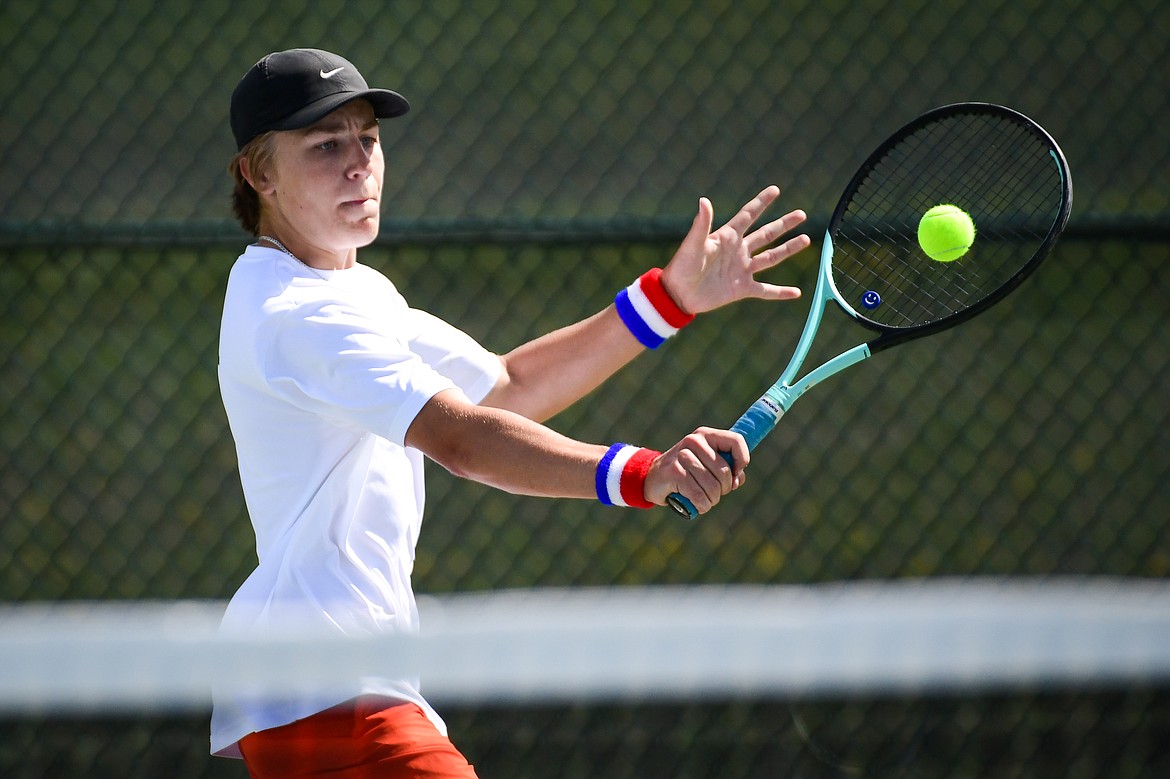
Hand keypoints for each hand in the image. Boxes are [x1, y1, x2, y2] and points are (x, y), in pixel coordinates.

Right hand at [643, 428, 749, 514]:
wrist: (652, 478)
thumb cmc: (687, 473)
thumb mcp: (707, 465)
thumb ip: (728, 469)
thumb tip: (737, 479)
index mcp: (706, 435)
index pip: (736, 441)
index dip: (742, 461)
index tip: (736, 476)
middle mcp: (694, 441)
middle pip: (725, 471)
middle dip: (724, 489)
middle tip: (715, 493)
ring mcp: (682, 455)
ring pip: (712, 486)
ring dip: (712, 500)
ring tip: (705, 500)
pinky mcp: (674, 472)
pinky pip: (698, 495)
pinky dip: (702, 505)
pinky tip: (698, 506)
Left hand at [660, 185, 810, 314]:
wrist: (677, 295)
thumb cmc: (681, 267)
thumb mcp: (692, 245)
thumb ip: (701, 225)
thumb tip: (704, 200)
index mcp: (727, 237)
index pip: (748, 215)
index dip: (761, 202)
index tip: (775, 190)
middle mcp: (738, 251)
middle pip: (767, 234)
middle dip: (784, 224)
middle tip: (802, 214)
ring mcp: (742, 270)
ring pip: (771, 257)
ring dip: (788, 249)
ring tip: (806, 239)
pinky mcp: (742, 289)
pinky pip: (766, 290)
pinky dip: (781, 292)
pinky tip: (796, 293)